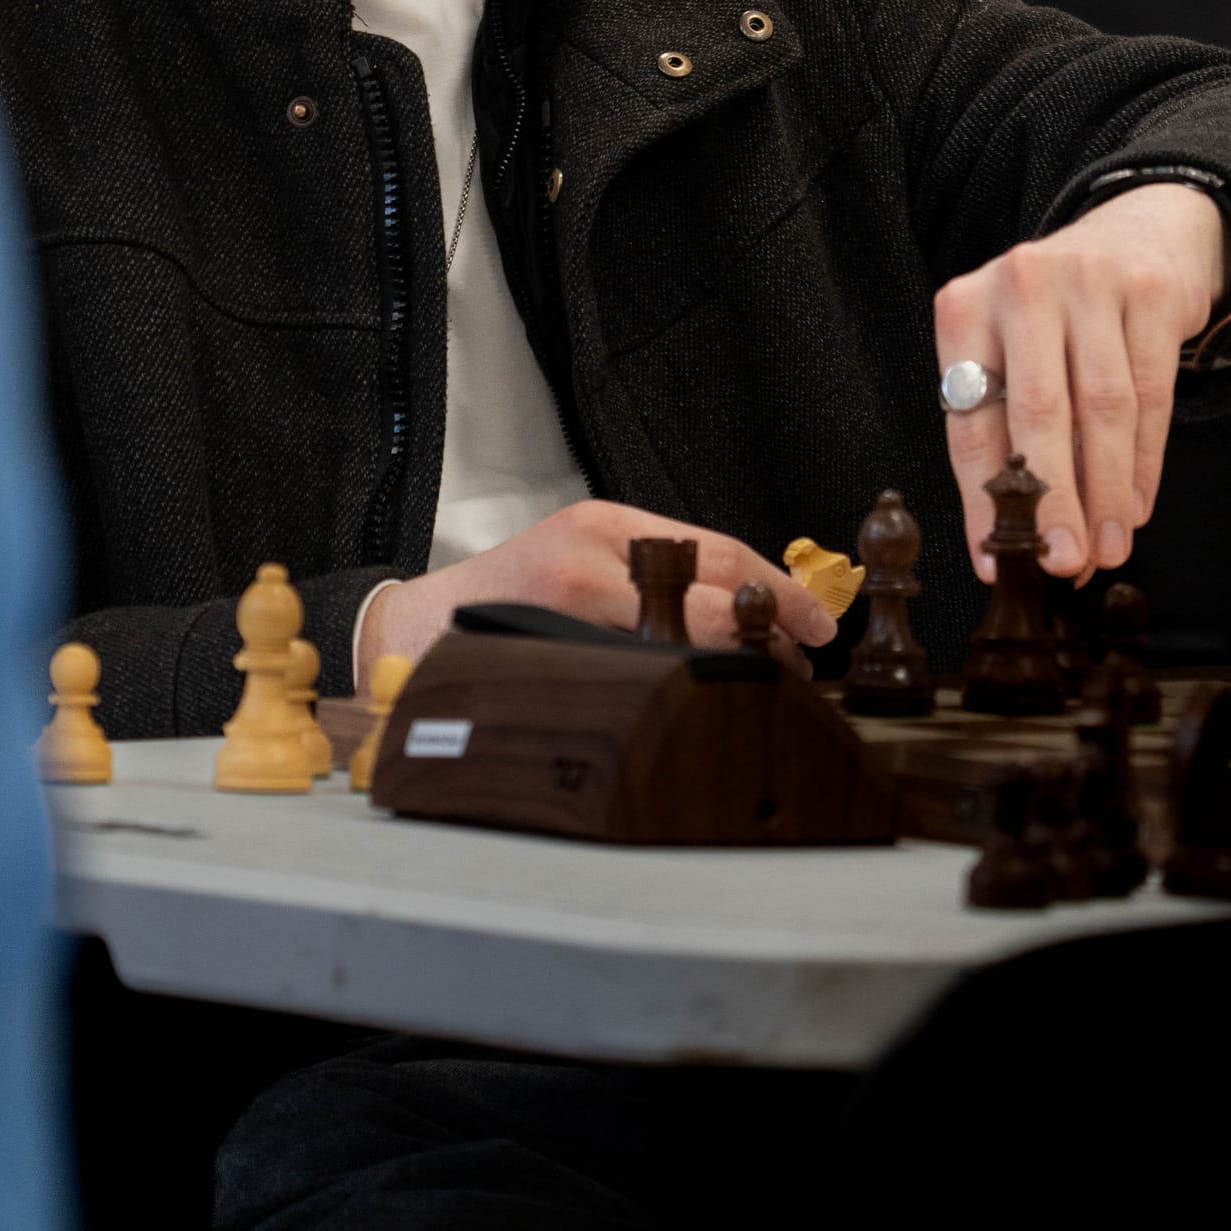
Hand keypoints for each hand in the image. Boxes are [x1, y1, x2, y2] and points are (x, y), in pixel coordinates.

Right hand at [355, 500, 837, 678]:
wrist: (414, 631)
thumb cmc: (509, 602)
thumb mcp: (582, 563)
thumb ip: (650, 576)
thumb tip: (747, 615)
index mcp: (605, 525)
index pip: (717, 550)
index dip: (775, 588)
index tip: (816, 621)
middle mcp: (591, 555)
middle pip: (708, 593)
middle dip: (765, 634)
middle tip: (799, 664)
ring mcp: (570, 604)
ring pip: (681, 638)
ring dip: (731, 666)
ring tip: (763, 686)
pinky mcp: (552, 649)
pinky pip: (636, 674)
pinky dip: (677, 691)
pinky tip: (698, 705)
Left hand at [934, 185, 1225, 583]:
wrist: (1139, 233)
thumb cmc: (1059, 317)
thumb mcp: (1013, 351)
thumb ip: (1009, 430)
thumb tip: (1016, 541)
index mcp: (965, 306)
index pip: (970, 418)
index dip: (982, 499)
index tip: (996, 558)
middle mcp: (1022, 284)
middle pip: (1037, 411)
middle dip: (1052, 501)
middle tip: (1064, 565)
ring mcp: (1089, 281)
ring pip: (1102, 409)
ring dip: (1106, 492)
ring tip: (1108, 549)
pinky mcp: (1151, 292)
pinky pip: (1152, 394)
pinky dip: (1144, 462)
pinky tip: (1136, 506)